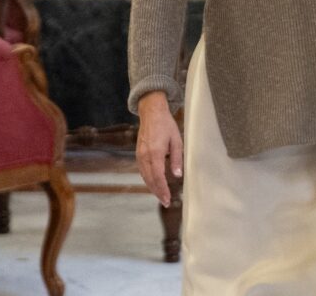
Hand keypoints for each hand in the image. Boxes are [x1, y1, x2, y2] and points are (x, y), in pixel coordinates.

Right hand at [135, 91, 182, 206]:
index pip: (158, 177)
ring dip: (152, 187)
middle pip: (150, 179)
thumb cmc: (167, 125)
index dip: (162, 189)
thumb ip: (177, 159)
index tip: (167, 199)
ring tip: (161, 195)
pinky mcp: (138, 154)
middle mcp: (145, 156)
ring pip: (145, 176)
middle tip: (166, 202)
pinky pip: (142, 171)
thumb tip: (178, 175)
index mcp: (155, 153)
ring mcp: (139, 155)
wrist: (151, 113)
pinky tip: (154, 183)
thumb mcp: (177, 141)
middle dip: (157, 192)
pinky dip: (148, 179)